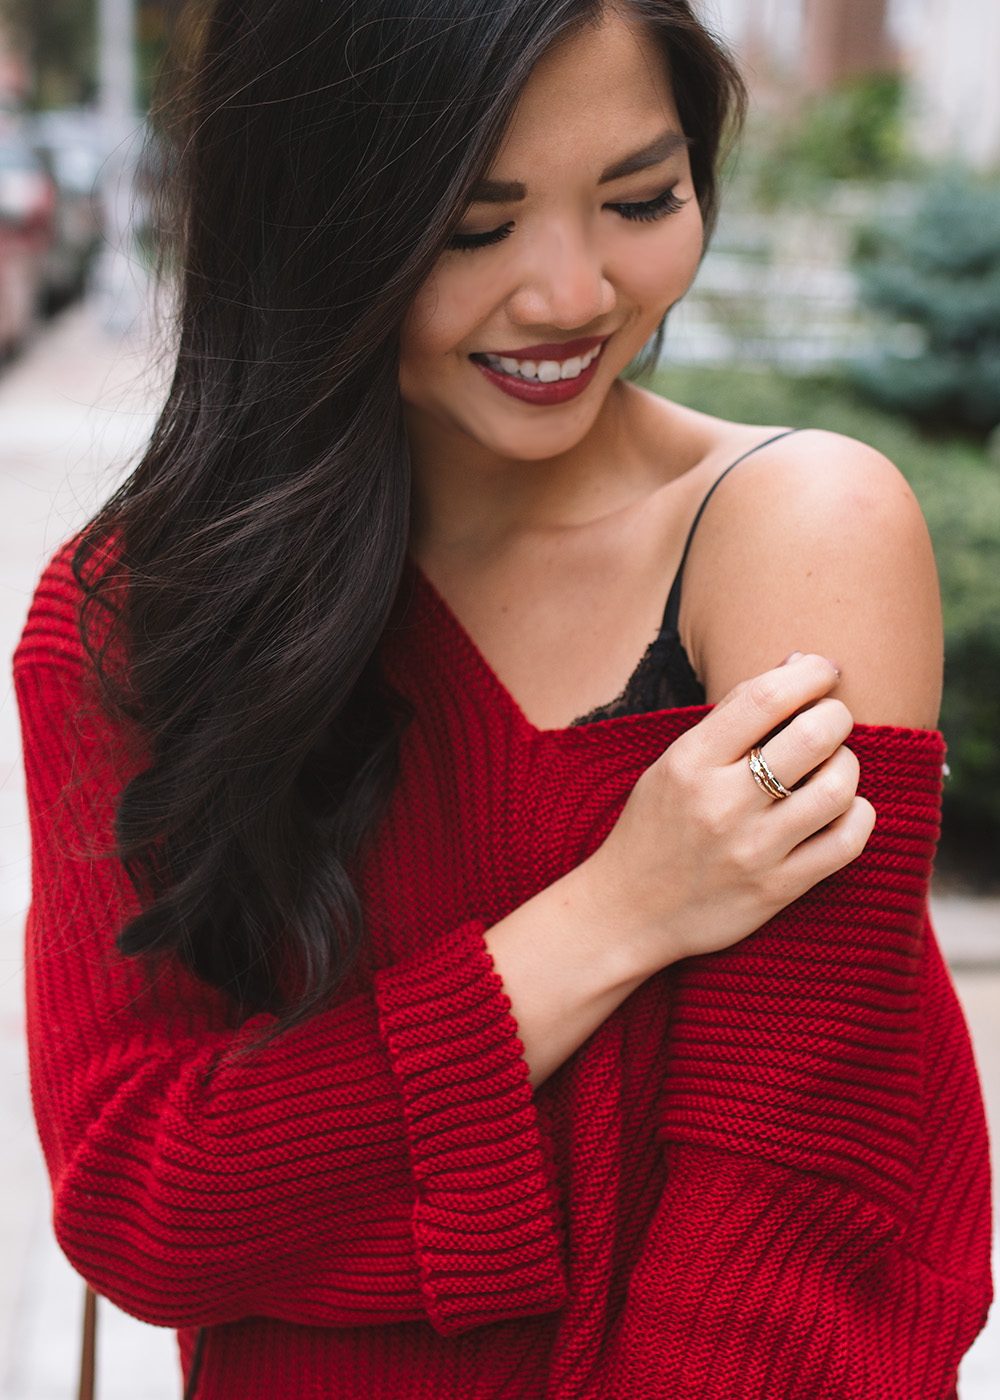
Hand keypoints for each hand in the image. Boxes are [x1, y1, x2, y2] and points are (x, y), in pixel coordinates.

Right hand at [574, 653, 876, 976]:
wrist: (627, 910)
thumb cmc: (655, 825)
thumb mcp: (674, 762)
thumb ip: (733, 714)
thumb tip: (799, 663)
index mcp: (690, 762)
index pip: (765, 698)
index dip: (810, 674)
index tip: (824, 670)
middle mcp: (721, 804)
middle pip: (813, 736)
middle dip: (836, 715)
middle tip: (831, 719)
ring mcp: (752, 850)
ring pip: (837, 788)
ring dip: (847, 765)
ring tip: (833, 765)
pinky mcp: (776, 890)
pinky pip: (846, 842)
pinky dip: (857, 814)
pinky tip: (842, 808)